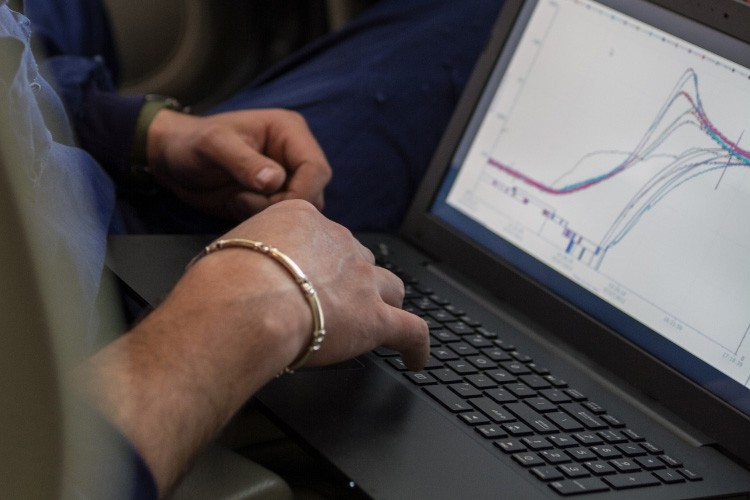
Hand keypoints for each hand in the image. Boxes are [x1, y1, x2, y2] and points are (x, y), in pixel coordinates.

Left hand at [145, 108, 331, 218]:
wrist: (172, 160)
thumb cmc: (191, 143)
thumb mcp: (212, 145)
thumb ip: (243, 161)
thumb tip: (274, 181)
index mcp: (290, 133)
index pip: (316, 169)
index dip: (300, 192)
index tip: (267, 202)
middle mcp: (295, 156)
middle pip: (314, 193)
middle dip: (282, 205)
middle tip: (243, 201)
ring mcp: (287, 180)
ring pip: (301, 211)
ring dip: (272, 215)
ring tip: (238, 202)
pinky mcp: (275, 200)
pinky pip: (284, 221)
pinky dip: (265, 222)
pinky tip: (238, 208)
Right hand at [216, 199, 429, 370]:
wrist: (246, 303)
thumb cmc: (224, 281)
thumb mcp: (227, 249)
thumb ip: (244, 253)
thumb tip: (232, 269)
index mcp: (304, 220)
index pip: (323, 236)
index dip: (319, 257)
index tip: (312, 271)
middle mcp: (339, 242)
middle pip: (358, 259)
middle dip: (352, 278)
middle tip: (335, 300)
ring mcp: (362, 280)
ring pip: (390, 287)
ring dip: (385, 303)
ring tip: (379, 321)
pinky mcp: (375, 319)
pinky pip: (412, 331)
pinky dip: (416, 345)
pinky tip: (415, 359)